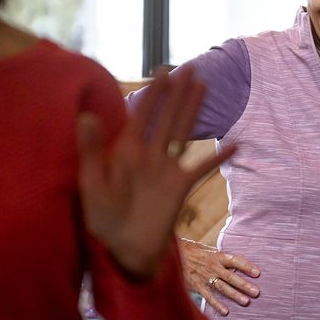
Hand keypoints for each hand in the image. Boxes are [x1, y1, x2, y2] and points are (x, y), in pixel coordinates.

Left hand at [78, 66, 234, 280]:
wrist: (123, 251)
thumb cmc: (101, 220)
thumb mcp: (91, 184)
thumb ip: (91, 150)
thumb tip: (85, 116)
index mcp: (127, 151)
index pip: (143, 114)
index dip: (153, 93)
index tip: (162, 71)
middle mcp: (149, 155)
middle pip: (167, 116)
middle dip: (176, 92)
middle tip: (188, 68)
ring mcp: (167, 170)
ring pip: (183, 132)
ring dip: (193, 110)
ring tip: (203, 88)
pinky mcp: (180, 188)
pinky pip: (202, 168)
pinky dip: (218, 157)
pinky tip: (235, 145)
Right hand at [178, 238, 259, 315]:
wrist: (174, 255)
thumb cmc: (195, 251)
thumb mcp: (209, 250)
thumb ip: (222, 258)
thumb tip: (238, 263)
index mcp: (217, 256)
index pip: (235, 260)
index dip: (246, 266)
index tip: (257, 273)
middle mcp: (213, 267)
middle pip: (231, 276)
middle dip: (244, 285)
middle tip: (256, 292)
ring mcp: (205, 277)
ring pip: (222, 287)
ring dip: (234, 295)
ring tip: (246, 302)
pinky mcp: (197, 286)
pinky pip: (209, 297)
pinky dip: (217, 304)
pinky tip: (226, 311)